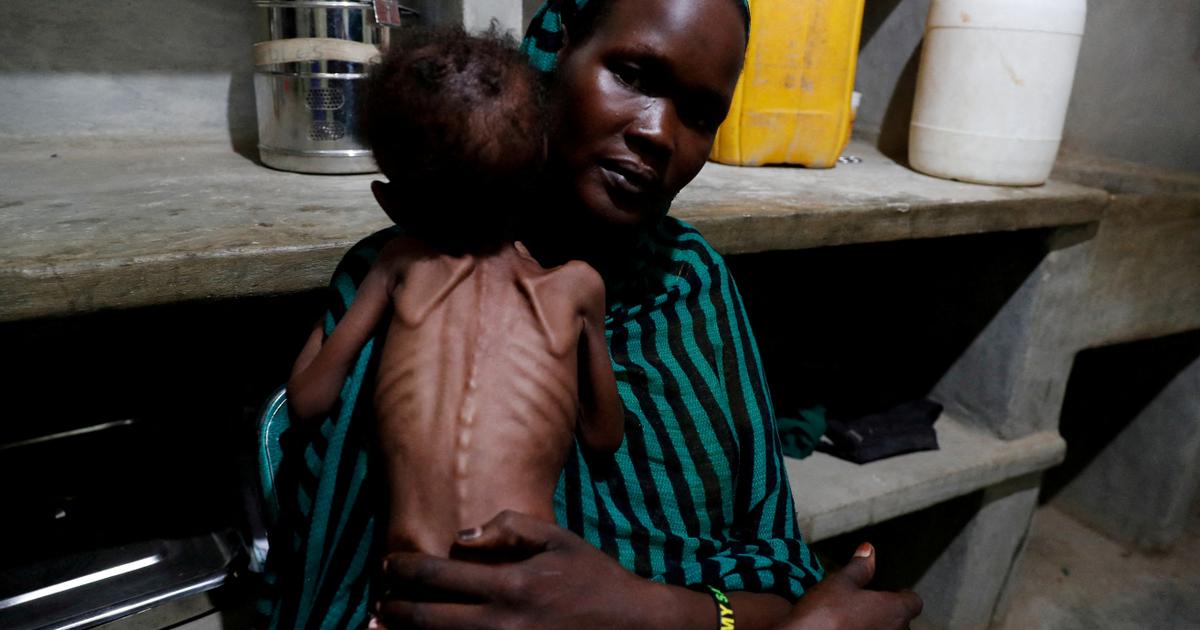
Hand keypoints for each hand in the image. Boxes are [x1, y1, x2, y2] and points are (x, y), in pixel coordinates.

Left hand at [374, 510, 672, 628]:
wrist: (632, 626)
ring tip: (382, 626)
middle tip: (378, 600)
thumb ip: (511, 527)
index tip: (387, 565)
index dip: (404, 571)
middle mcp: (502, 622)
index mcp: (510, 584)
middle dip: (394, 609)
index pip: (439, 576)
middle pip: (428, 618)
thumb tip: (461, 536)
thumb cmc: (595, 579)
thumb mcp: (558, 540)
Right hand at [775, 543, 921, 629]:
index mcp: (895, 611)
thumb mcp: (840, 582)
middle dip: (887, 612)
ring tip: (853, 619)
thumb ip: (860, 568)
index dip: (902, 595)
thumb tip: (868, 550)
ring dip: (875, 625)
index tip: (893, 592)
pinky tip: (846, 629)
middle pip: (901, 621)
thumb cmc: (824, 615)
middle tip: (865, 605)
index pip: (913, 602)